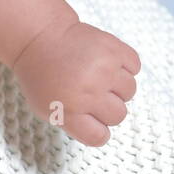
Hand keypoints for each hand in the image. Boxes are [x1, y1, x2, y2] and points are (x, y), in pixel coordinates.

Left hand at [11, 19, 140, 146]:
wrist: (39, 36)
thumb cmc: (42, 75)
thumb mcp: (45, 107)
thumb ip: (74, 124)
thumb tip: (103, 131)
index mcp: (68, 111)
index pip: (99, 136)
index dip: (99, 130)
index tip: (94, 121)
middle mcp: (88, 92)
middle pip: (119, 115)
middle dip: (108, 108)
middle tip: (93, 94)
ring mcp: (104, 70)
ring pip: (130, 92)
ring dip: (117, 87)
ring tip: (98, 76)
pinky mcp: (114, 50)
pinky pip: (135, 67)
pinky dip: (124, 66)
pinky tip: (106, 63)